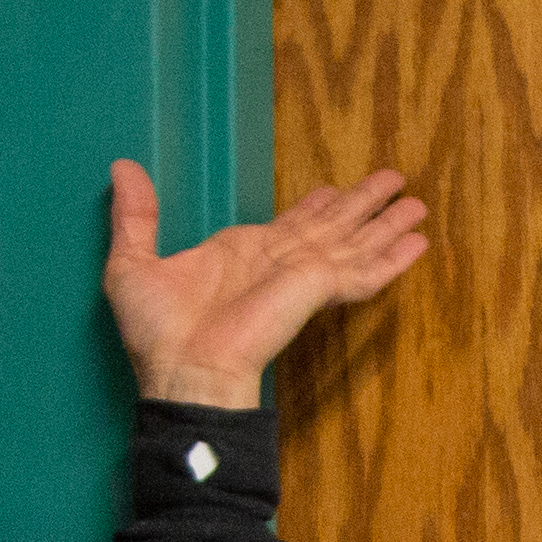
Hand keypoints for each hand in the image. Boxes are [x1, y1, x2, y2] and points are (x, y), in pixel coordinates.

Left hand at [102, 159, 429, 410]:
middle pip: (333, 225)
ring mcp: (302, 277)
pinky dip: (392, 257)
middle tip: (395, 182)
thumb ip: (134, 215)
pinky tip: (419, 244)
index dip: (316, 205)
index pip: (291, 224)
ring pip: (355, 241)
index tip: (336, 189)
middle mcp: (278, 263)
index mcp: (242, 254)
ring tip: (419, 205)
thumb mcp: (132, 262)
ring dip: (387, 223)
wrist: (183, 373)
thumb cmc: (158, 333)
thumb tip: (123, 167)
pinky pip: (362, 271)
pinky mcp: (316, 290)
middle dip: (364, 205)